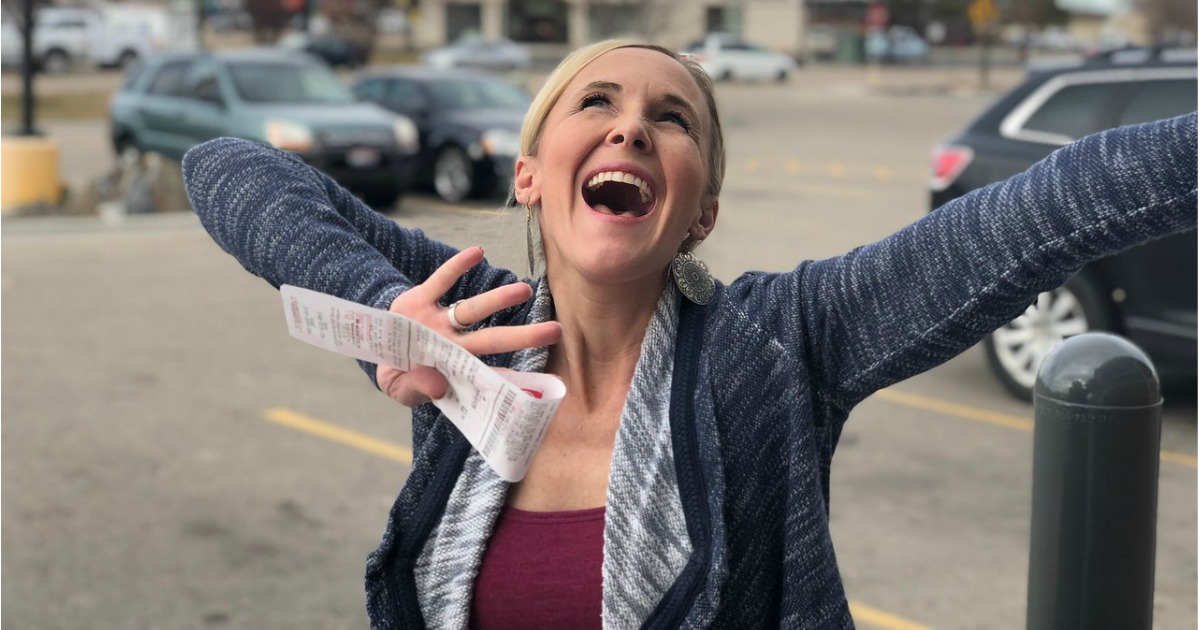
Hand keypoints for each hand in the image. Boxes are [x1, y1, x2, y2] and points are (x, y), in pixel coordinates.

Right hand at [376, 247, 561, 406]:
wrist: (374, 347)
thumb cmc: (398, 374)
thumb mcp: (400, 388)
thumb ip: (417, 388)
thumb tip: (437, 386)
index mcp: (451, 368)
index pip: (486, 373)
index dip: (510, 377)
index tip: (542, 380)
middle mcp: (452, 342)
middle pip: (492, 340)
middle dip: (523, 337)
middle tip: (557, 331)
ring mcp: (438, 320)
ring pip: (473, 309)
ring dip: (498, 300)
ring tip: (524, 291)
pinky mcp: (420, 299)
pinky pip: (442, 281)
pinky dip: (457, 267)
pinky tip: (477, 253)